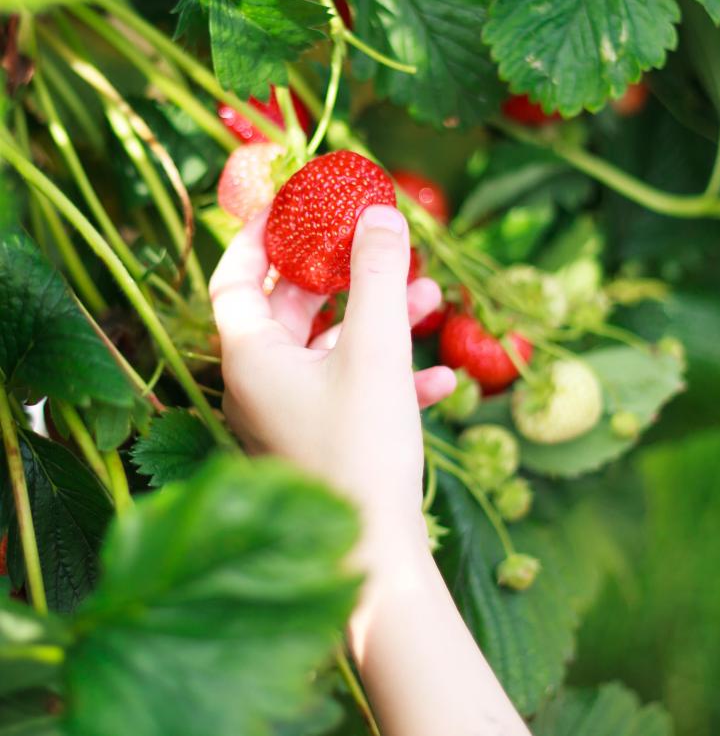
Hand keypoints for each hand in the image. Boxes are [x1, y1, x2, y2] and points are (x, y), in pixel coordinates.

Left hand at [209, 205, 456, 565]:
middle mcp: (261, 386)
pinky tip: (440, 378)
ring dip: (379, 321)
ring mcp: (292, 417)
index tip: (295, 207)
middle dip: (344, 276)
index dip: (261, 237)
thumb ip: (377, 276)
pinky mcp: (324, 443)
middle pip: (292, 310)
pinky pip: (352, 392)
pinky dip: (390, 375)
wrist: (375, 558)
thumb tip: (379, 212)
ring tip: (431, 298)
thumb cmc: (362, 450)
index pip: (235, 279)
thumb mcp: (376, 351)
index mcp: (251, 359)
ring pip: (332, 349)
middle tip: (377, 244)